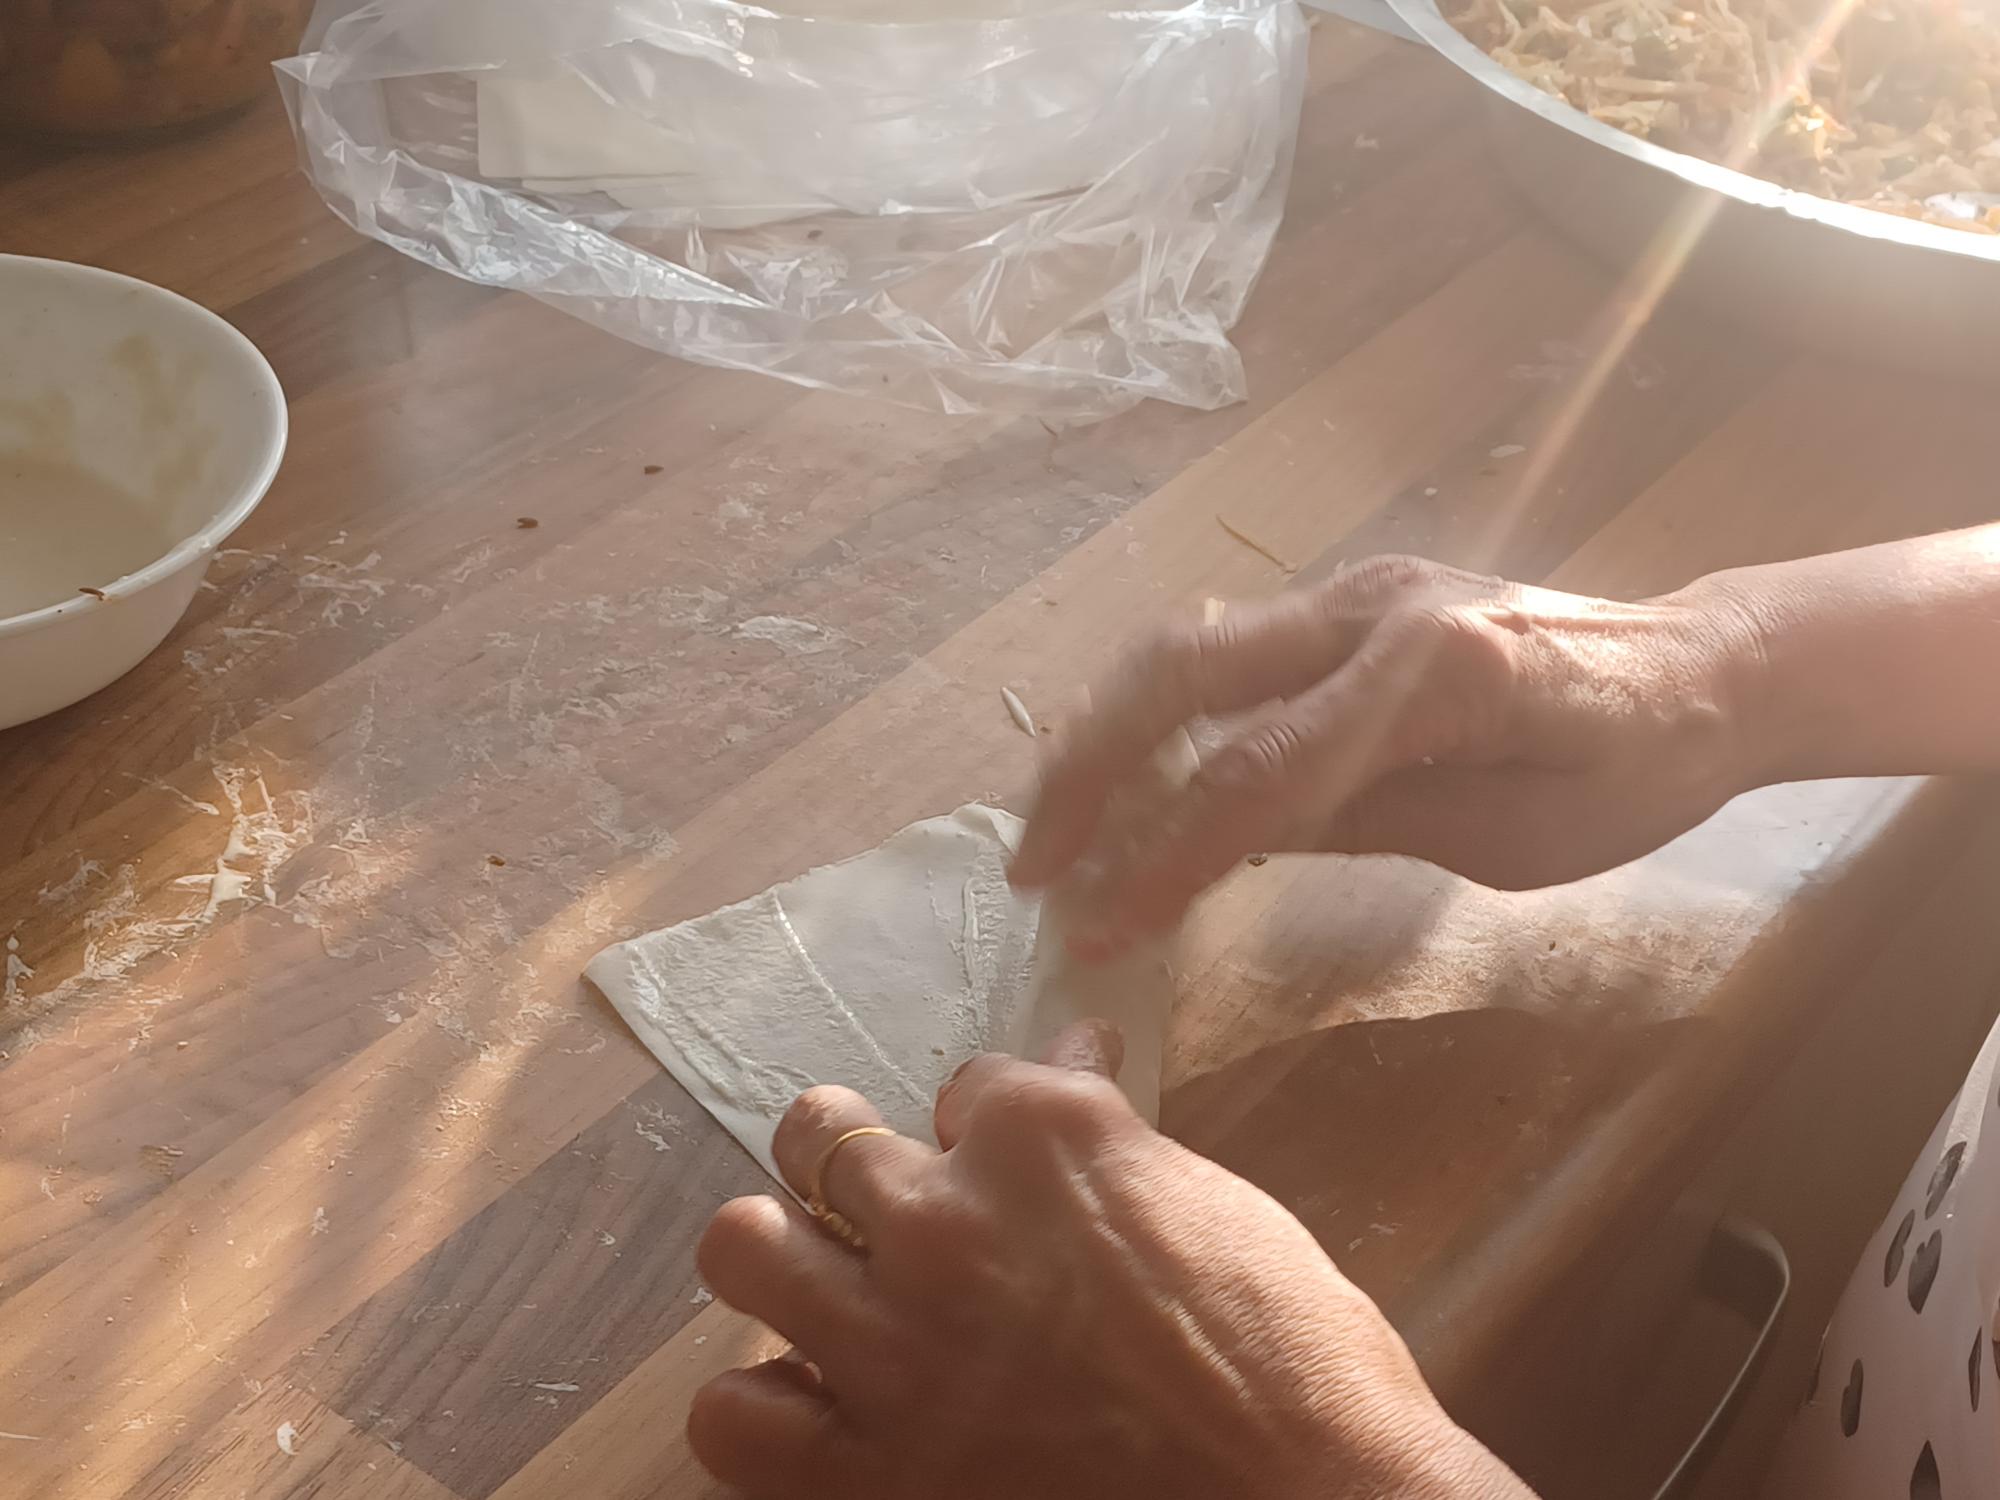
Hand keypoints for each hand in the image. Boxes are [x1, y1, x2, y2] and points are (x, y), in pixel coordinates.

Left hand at [689, 1022, 1529, 1499]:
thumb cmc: (1293, 1358)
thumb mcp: (1214, 1206)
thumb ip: (1115, 1140)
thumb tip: (1079, 1062)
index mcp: (1043, 1132)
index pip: (968, 1081)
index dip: (982, 1124)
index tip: (999, 1153)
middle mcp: (944, 1217)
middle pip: (821, 1134)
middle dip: (846, 1152)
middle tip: (879, 1197)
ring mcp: (892, 1341)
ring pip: (743, 1246)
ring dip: (778, 1255)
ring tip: (816, 1279)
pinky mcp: (871, 1468)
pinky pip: (733, 1416)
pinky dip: (763, 1407)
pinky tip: (813, 1405)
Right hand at [1009, 555, 1764, 953]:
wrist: (1707, 665)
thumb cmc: (1637, 772)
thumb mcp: (1511, 839)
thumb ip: (1366, 820)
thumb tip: (1226, 840)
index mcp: (1435, 675)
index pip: (1260, 773)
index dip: (1165, 856)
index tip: (1094, 925)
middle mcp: (1374, 607)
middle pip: (1182, 672)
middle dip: (1087, 769)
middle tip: (1033, 866)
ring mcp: (1355, 586)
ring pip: (1184, 644)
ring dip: (1102, 732)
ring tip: (1054, 825)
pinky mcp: (1348, 594)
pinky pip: (1225, 648)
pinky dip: (1156, 712)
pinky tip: (1125, 774)